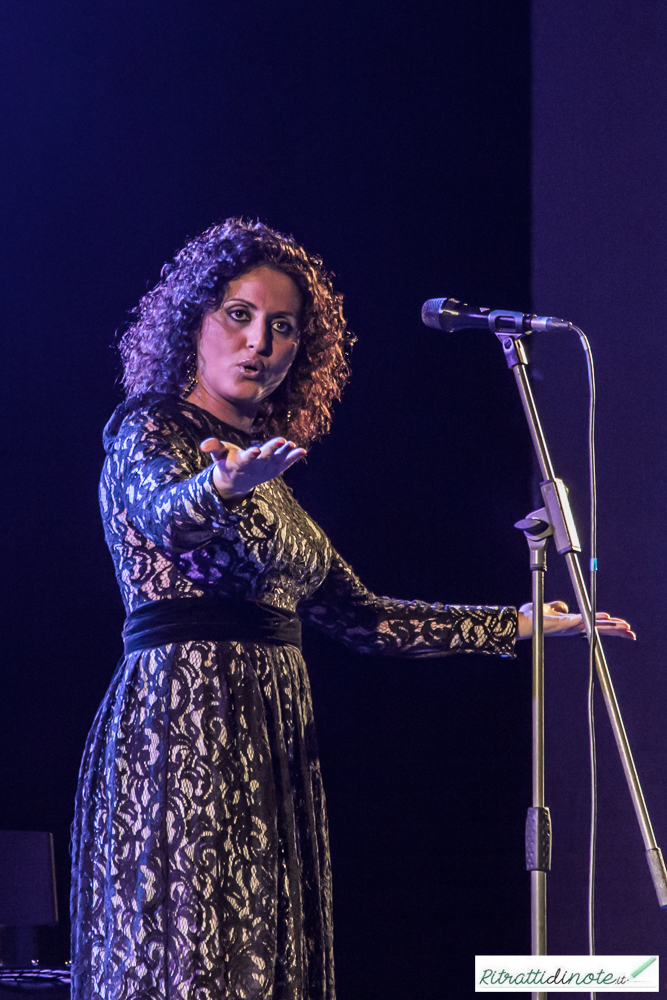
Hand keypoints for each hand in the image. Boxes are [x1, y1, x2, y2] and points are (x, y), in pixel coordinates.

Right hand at [200, 436, 305, 499]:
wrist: (237, 482)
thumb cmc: (227, 462)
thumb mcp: (218, 454)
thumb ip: (213, 446)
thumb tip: (203, 444)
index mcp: (241, 463)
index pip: (246, 459)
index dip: (251, 455)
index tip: (256, 449)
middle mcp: (255, 467)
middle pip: (265, 458)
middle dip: (273, 449)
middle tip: (282, 440)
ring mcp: (267, 470)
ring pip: (277, 460)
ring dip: (286, 453)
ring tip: (293, 445)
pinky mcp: (275, 470)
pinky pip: (286, 464)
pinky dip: (294, 458)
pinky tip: (303, 451)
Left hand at [517, 601, 635, 639]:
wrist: (522, 621)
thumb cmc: (533, 616)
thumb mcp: (549, 609)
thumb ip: (557, 606)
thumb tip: (563, 606)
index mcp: (574, 623)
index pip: (596, 625)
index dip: (609, 626)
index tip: (623, 628)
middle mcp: (575, 626)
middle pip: (600, 628)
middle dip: (616, 631)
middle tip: (631, 634)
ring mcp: (571, 626)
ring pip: (596, 625)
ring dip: (611, 626)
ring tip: (625, 627)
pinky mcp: (566, 623)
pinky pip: (584, 620)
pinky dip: (596, 618)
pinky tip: (606, 617)